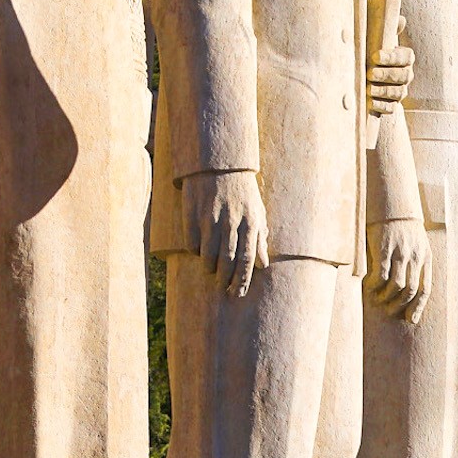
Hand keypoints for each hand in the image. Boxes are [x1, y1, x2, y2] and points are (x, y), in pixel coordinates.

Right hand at [183, 170, 267, 295]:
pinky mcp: (193, 214)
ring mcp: (211, 218)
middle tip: (223, 288)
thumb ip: (260, 239)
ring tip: (211, 271)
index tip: (239, 292)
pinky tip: (199, 252)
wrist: (220, 165)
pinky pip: (193, 242)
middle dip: (225, 280)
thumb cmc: (243, 192)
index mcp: (250, 223)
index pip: (247, 260)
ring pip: (208, 254)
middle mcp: (231, 223)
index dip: (243, 280)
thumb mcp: (258, 213)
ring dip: (209, 268)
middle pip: (228, 261)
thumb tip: (264, 264)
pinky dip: (196, 251)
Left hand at [366, 17, 412, 117]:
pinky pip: (391, 108)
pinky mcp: (392, 105)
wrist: (367, 76)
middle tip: (370, 73)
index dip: (392, 57)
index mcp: (405, 58)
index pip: (405, 57)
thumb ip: (387, 29)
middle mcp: (406, 75)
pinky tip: (371, 103)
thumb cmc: (373, 52)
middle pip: (403, 76)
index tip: (375, 56)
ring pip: (398, 93)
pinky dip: (381, 106)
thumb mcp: (378, 39)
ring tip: (368, 89)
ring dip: (383, 91)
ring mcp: (400, 91)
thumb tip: (401, 19)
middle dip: (386, 75)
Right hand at [370, 217, 430, 322]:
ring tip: (377, 299)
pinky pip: (381, 275)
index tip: (410, 320)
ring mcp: (400, 253)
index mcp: (426, 258)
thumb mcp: (418, 245)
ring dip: (386, 297)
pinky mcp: (384, 249)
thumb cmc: (404, 227)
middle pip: (411, 290)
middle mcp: (415, 257)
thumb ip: (416, 263)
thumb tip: (408, 287)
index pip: (425, 288)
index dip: (418, 307)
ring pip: (396, 286)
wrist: (394, 205)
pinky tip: (369, 286)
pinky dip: (375, 285)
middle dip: (399, 305)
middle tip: (389, 310)